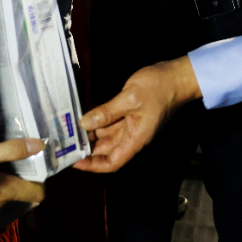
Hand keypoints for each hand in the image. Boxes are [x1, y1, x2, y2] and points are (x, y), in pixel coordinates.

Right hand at [0, 138, 46, 233]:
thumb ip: (12, 149)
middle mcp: (0, 203)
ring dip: (7, 175)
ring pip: (6, 191)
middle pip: (22, 191)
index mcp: (6, 191)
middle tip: (20, 151)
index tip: (38, 159)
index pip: (38, 193)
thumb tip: (39, 145)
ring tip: (1, 154)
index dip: (41, 177)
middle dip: (24, 173)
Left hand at [74, 57, 201, 173]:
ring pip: (107, 136)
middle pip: (106, 150)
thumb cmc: (157, 88)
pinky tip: (84, 116)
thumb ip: (106, 112)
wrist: (177, 76)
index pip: (112, 162)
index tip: (74, 161)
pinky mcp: (130, 113)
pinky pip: (111, 122)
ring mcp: (131, 124)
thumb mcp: (130, 99)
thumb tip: (84, 124)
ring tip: (69, 130)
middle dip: (87, 149)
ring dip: (90, 134)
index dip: (93, 165)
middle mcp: (132, 135)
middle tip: (64, 144)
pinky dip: (97, 121)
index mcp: (135, 138)